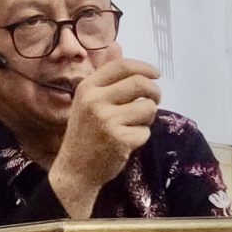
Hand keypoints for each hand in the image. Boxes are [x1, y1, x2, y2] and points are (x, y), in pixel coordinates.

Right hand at [48, 58, 160, 217]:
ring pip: (147, 108)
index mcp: (87, 88)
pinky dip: (141, 136)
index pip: (122, 66)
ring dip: (148, 117)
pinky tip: (127, 141)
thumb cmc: (86, 134)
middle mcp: (95, 101)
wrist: (75, 170)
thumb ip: (107, 83)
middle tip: (155, 99)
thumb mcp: (87, 103)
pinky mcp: (119, 140)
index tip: (156, 74)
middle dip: (155, 91)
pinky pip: (145, 131)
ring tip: (135, 125)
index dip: (144, 68)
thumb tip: (129, 60)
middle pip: (140, 83)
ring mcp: (107, 121)